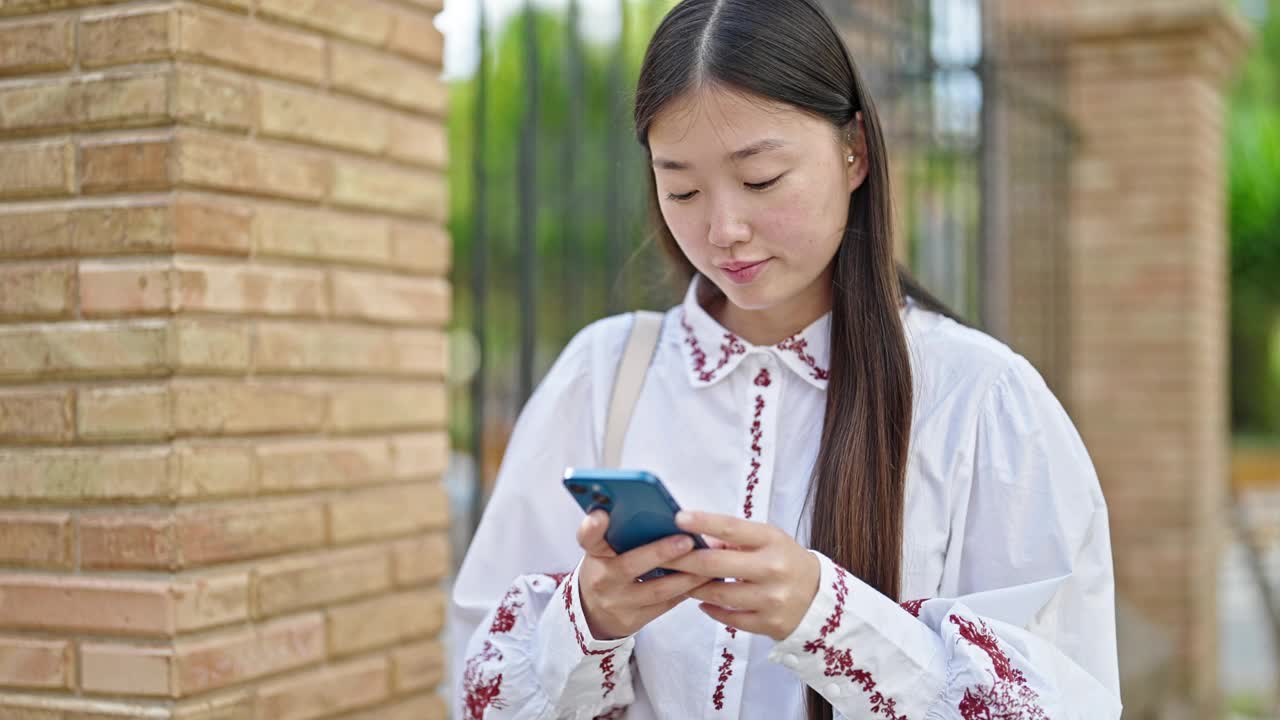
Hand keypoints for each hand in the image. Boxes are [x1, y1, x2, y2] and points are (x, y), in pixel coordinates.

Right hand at [576, 510, 711, 640]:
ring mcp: (618, 602)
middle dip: (660, 552)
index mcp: (594, 553)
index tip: (601, 515)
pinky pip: (666, 604)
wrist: (593, 611)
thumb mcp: (604, 548)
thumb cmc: (608, 567)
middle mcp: (602, 578)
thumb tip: (663, 511)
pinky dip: (687, 590)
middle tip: (687, 540)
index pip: (587, 537)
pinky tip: (706, 578)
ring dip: (687, 575)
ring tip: (709, 560)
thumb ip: (622, 531)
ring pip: (656, 589)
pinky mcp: (634, 620)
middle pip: (630, 565)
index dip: (592, 527)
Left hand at [661, 510, 819, 640]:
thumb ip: (734, 539)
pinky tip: (700, 600)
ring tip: (678, 580)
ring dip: (693, 586)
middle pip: (716, 564)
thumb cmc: (783, 560)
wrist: (819, 597)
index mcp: (772, 540)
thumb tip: (696, 541)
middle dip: (684, 560)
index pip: (733, 528)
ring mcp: (772, 598)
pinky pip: (729, 617)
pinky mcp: (768, 623)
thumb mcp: (767, 541)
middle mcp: (773, 568)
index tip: (678, 517)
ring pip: (718, 593)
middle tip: (661, 556)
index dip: (704, 522)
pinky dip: (710, 608)